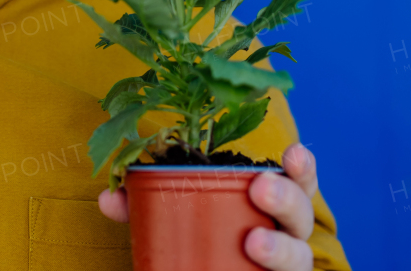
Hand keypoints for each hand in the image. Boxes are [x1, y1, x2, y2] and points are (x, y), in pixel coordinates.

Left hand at [96, 142, 317, 270]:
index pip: (297, 180)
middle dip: (285, 197)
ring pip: (299, 257)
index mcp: (268, 201)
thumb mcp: (174, 212)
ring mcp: (285, 265)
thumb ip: (143, 203)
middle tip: (259, 187)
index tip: (292, 152)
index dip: (302, 166)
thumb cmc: (199, 235)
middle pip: (301, 213)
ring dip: (279, 248)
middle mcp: (286, 232)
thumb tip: (108, 198)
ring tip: (253, 243)